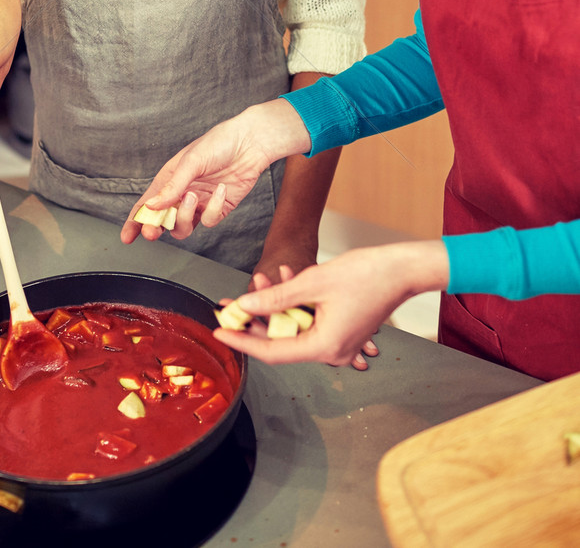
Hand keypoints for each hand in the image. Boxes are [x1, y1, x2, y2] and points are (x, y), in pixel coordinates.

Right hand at [120, 99, 308, 246]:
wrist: (250, 143)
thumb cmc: (218, 143)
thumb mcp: (190, 162)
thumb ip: (171, 187)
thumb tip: (151, 207)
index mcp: (169, 179)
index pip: (147, 204)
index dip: (135, 221)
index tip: (126, 237)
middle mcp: (182, 194)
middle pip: (162, 221)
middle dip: (156, 229)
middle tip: (154, 232)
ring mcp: (199, 203)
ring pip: (183, 227)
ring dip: (184, 216)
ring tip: (193, 197)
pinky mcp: (218, 209)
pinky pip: (209, 220)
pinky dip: (213, 208)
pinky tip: (220, 189)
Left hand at [213, 240, 449, 369]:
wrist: (403, 270)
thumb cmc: (366, 274)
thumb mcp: (312, 282)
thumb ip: (276, 297)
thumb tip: (244, 305)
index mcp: (324, 347)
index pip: (271, 351)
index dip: (242, 339)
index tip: (218, 331)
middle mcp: (331, 352)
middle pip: (282, 339)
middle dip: (258, 317)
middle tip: (233, 301)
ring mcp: (339, 343)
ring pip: (295, 327)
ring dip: (278, 304)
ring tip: (263, 277)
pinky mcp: (342, 331)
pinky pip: (310, 320)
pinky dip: (297, 302)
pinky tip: (288, 275)